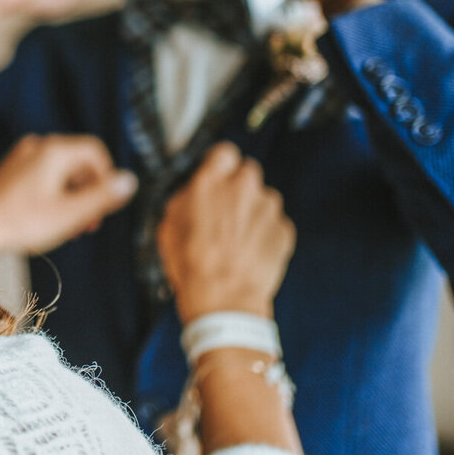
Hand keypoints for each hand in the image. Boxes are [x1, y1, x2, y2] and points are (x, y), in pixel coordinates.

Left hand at [0, 134, 137, 259]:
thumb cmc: (21, 222)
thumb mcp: (71, 213)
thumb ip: (103, 196)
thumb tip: (130, 180)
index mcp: (54, 150)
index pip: (96, 151)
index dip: (108, 178)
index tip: (106, 207)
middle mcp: (37, 146)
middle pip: (79, 162)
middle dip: (90, 192)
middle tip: (90, 225)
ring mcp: (21, 157)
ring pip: (62, 172)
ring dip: (73, 197)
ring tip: (71, 228)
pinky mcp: (11, 172)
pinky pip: (44, 177)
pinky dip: (55, 196)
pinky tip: (51, 221)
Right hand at [157, 143, 295, 323]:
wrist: (225, 300)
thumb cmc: (193, 266)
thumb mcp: (168, 226)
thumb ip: (185, 199)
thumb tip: (194, 193)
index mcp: (211, 182)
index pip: (224, 153)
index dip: (220, 167)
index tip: (218, 178)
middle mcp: (243, 187)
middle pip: (246, 173)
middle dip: (237, 190)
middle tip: (224, 214)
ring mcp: (267, 208)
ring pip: (262, 199)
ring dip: (252, 213)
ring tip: (236, 240)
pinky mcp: (284, 229)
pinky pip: (275, 223)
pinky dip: (265, 234)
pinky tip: (249, 252)